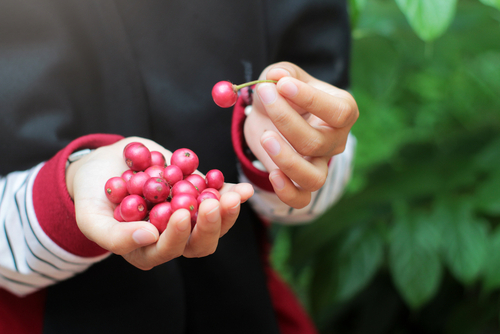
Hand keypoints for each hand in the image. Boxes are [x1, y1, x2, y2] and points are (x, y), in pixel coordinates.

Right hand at [66, 137, 253, 269]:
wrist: (105, 166)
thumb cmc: (93, 196)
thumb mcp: (92, 218)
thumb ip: (114, 235)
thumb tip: (148, 237)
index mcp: (148, 250)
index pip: (168, 251)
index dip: (177, 236)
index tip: (180, 214)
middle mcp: (173, 236)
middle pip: (200, 242)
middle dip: (210, 225)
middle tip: (212, 204)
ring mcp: (189, 214)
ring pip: (215, 222)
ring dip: (227, 211)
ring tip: (234, 196)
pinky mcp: (198, 193)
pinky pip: (219, 196)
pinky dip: (230, 192)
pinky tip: (242, 188)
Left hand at [244, 62, 357, 208]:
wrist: (268, 116)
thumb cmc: (281, 93)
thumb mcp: (282, 76)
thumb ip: (282, 73)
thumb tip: (277, 76)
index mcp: (342, 111)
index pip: (338, 112)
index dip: (311, 99)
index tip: (282, 84)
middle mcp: (335, 140)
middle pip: (317, 142)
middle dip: (286, 119)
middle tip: (264, 95)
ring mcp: (320, 164)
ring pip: (313, 177)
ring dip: (287, 160)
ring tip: (265, 137)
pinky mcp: (301, 182)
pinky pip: (301, 200)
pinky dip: (287, 193)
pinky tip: (272, 175)